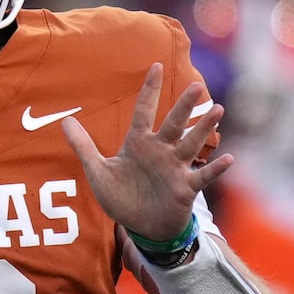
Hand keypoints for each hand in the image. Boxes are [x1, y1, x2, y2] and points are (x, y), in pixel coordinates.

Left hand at [61, 63, 231, 241]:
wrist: (141, 227)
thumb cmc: (123, 197)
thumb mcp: (98, 172)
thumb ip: (83, 146)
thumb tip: (65, 121)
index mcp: (139, 143)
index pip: (144, 111)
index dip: (150, 90)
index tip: (156, 66)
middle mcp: (161, 150)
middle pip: (173, 123)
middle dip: (184, 106)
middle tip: (197, 86)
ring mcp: (175, 168)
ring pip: (191, 144)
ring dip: (204, 129)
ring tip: (218, 110)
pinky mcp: (186, 188)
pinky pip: (202, 176)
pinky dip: (215, 168)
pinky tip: (229, 158)